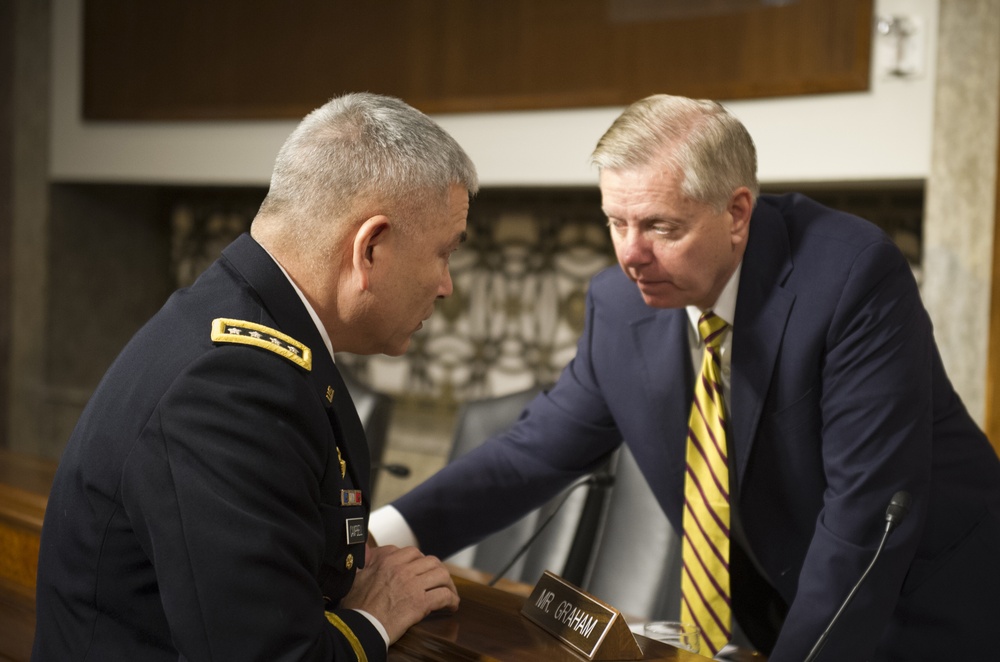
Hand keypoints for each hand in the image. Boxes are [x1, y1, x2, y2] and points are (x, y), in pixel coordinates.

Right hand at [341, 544, 459, 642]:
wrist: (360, 627)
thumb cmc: (356, 606)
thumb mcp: (356, 577)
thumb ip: (365, 561)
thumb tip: (366, 550)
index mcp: (387, 561)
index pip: (412, 552)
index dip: (420, 561)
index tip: (422, 569)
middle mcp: (402, 569)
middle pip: (431, 561)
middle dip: (438, 570)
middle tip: (439, 580)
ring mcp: (412, 585)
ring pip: (441, 574)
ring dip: (448, 584)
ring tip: (449, 592)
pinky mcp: (420, 603)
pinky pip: (444, 596)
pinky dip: (452, 600)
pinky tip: (451, 606)